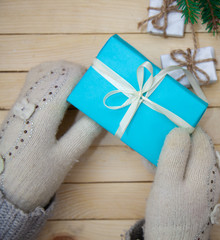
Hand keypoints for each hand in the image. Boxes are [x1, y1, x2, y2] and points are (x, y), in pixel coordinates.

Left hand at [0, 61, 100, 211]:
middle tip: (90, 89)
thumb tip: (102, 113)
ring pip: (41, 72)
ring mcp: (20, 104)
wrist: (2, 191)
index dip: (84, 76)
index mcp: (43, 113)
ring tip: (77, 88)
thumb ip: (85, 132)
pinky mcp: (17, 109)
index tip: (97, 88)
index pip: (64, 77)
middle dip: (74, 72)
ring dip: (61, 73)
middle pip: (52, 69)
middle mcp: (29, 102)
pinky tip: (61, 95)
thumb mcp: (65, 159)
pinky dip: (50, 80)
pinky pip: (33, 82)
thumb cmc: (35, 177)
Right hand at [144, 127, 219, 239]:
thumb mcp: (167, 182)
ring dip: (175, 156)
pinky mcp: (200, 198)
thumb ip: (175, 154)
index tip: (167, 126)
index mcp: (207, 169)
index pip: (201, 137)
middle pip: (198, 149)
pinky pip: (190, 176)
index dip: (185, 128)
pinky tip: (162, 176)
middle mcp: (212, 176)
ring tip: (154, 160)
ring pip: (193, 162)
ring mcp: (207, 188)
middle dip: (178, 143)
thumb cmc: (170, 215)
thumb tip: (181, 129)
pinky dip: (177, 170)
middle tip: (157, 144)